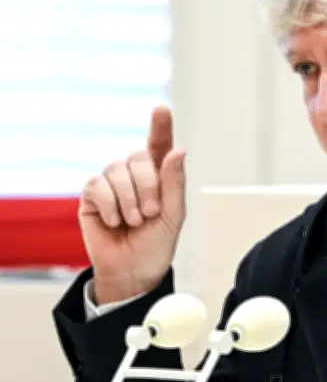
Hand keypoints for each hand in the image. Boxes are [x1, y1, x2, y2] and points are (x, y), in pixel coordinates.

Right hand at [78, 106, 186, 304]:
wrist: (133, 272)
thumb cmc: (156, 244)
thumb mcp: (174, 216)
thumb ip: (174, 183)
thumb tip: (178, 151)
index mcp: (160, 176)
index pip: (160, 144)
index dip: (160, 126)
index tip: (161, 109)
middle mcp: (135, 175)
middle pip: (138, 157)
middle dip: (148, 185)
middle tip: (151, 213)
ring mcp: (112, 184)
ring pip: (116, 169)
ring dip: (129, 198)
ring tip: (134, 221)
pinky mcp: (92, 197)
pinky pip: (97, 186)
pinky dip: (110, 205)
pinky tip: (116, 222)